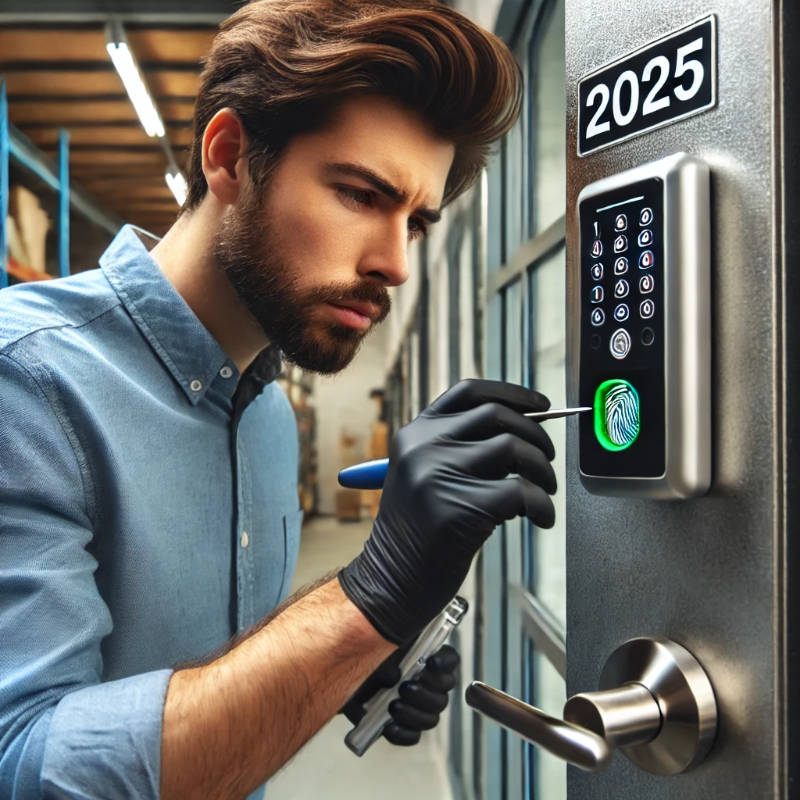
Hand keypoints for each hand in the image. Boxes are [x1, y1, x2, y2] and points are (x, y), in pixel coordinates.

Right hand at [339, 379, 555, 644]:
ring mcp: (437, 475)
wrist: (391, 582)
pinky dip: (542, 505)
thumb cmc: (420, 532)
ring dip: (542, 469)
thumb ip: (465, 448)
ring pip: (513, 448)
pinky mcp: (459, 508)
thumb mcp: (427, 476)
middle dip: (536, 434)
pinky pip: (521, 492)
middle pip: (496, 415)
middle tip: (548, 458)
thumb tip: (529, 426)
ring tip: (545, 489)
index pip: (470, 392)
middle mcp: (423, 447)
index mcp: (415, 434)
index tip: (542, 405)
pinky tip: (541, 518)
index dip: (512, 394)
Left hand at [342, 645, 459, 745]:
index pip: (450, 659)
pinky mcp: (404, 726)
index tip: (431, 661)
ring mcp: (419, 708)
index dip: (445, 661)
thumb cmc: (369, 656)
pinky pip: (413, 736)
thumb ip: (390, 657)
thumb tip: (394, 677)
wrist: (345, 677)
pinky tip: (389, 726)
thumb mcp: (380, 648)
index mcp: (429, 659)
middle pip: (443, 694)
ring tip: (393, 706)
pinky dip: (402, 733)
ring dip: (414, 714)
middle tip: (405, 687)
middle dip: (425, 693)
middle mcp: (429, 685)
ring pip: (431, 718)